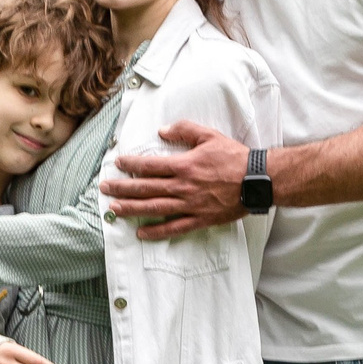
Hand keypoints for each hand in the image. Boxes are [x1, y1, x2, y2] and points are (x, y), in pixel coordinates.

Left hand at [98, 121, 248, 238]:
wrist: (257, 180)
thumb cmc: (234, 158)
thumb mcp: (209, 135)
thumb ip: (184, 130)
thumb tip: (163, 130)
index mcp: (184, 165)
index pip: (149, 165)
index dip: (131, 164)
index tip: (118, 163)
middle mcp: (182, 186)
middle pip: (145, 188)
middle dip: (122, 188)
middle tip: (104, 188)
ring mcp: (190, 205)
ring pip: (154, 208)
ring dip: (132, 209)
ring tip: (114, 209)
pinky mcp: (199, 219)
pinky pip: (174, 227)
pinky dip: (156, 231)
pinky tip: (142, 233)